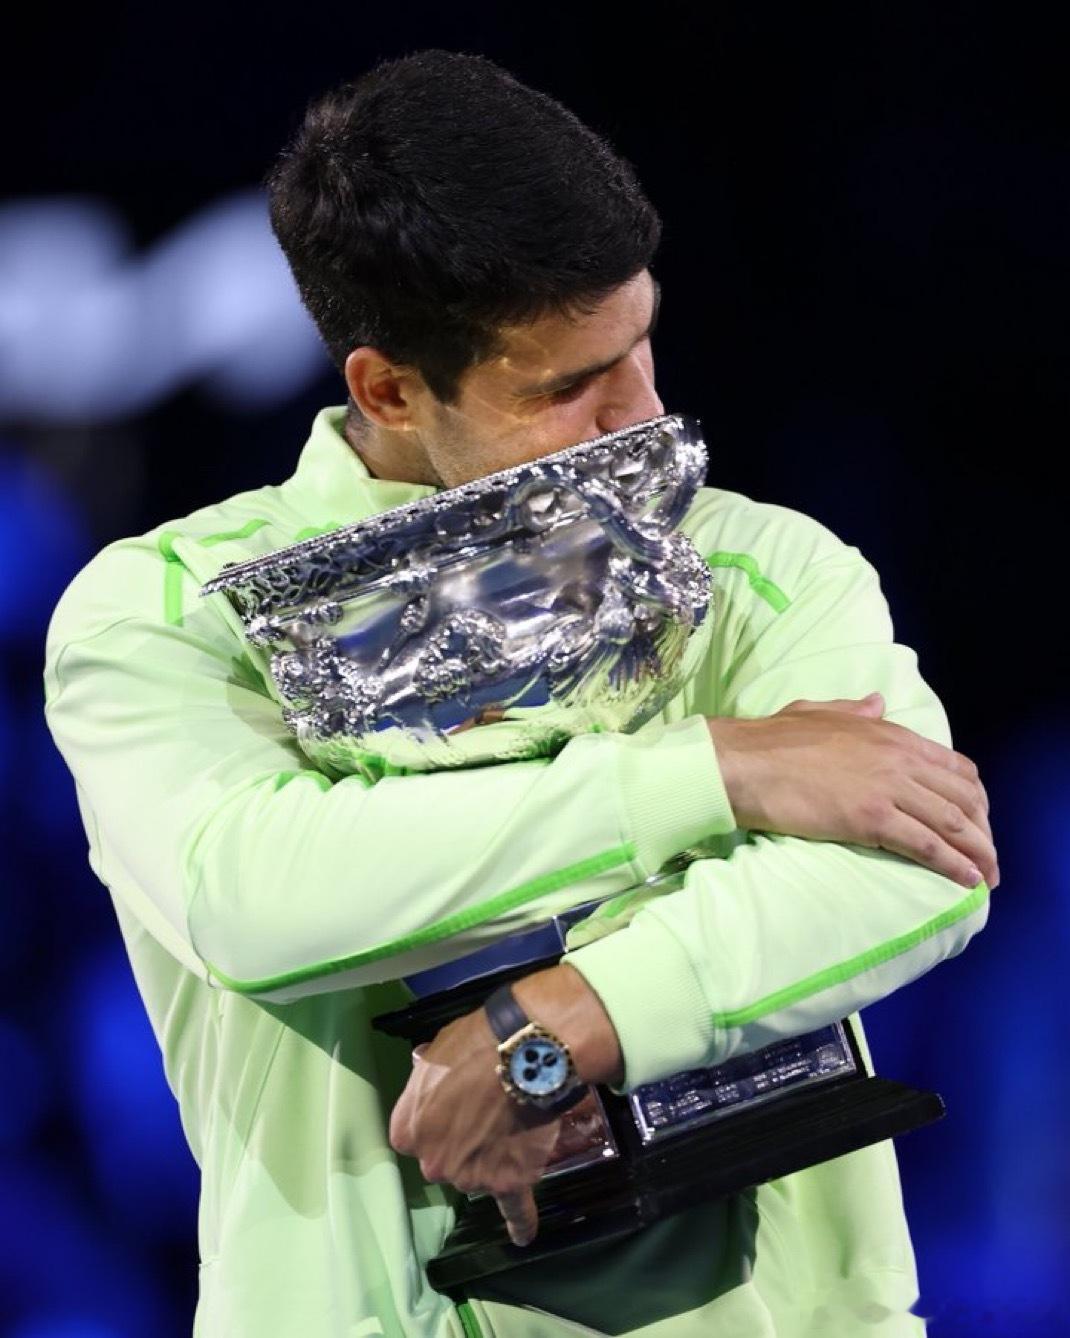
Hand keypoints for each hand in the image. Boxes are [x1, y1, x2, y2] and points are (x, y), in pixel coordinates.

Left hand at [388, 1006, 561, 1246]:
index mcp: (407, 1131)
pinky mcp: (508, 1182)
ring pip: (481, 1173)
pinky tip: (522, 1237)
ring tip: (515, 1119)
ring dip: (494, 1155)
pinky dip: (520, 1223)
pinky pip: (514, 1209)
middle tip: (487, 1108)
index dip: (437, 1118)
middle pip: (446, 1159)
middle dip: (463, 1140)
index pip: (415, 1136)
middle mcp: (432, 1163)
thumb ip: (426, 1076)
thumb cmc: (475, 1043)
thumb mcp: (436, 1052)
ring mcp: (470, 1177)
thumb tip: (424, 1070)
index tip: (454, 1102)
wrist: (523, 1053)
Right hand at [708, 693, 998, 890]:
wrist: (742, 762)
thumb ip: (854, 711)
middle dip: (983, 830)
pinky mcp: (872, 818)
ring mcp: (887, 787)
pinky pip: (925, 844)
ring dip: (977, 852)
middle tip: (987, 857)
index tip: (977, 821)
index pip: (954, 766)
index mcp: (890, 734)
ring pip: (951, 822)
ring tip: (987, 876)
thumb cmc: (771, 739)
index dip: (973, 798)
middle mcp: (898, 758)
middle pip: (962, 797)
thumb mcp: (819, 712)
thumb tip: (877, 703)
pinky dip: (953, 864)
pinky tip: (966, 880)